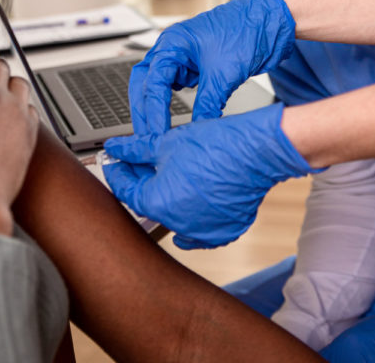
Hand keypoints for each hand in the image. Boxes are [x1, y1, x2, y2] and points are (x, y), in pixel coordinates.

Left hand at [103, 103, 317, 248]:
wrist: (258, 152)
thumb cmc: (217, 146)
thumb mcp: (168, 142)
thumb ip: (136, 149)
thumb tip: (115, 149)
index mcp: (158, 203)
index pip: (126, 191)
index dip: (119, 174)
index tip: (117, 163)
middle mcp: (178, 225)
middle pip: (149, 204)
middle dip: (143, 182)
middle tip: (142, 162)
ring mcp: (203, 232)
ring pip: (174, 216)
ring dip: (168, 197)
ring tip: (172, 173)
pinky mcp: (224, 232)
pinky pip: (200, 226)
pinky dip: (194, 212)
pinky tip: (194, 192)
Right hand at [128, 0, 295, 135]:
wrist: (273, 22)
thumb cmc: (248, 31)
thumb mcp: (225, 73)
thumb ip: (208, 103)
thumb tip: (198, 129)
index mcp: (174, 43)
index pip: (153, 82)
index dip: (152, 111)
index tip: (156, 134)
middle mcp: (174, 49)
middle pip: (146, 83)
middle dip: (144, 110)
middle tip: (147, 137)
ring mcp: (185, 58)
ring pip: (161, 86)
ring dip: (158, 107)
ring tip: (159, 132)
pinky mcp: (198, 66)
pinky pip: (180, 87)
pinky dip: (176, 103)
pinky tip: (179, 118)